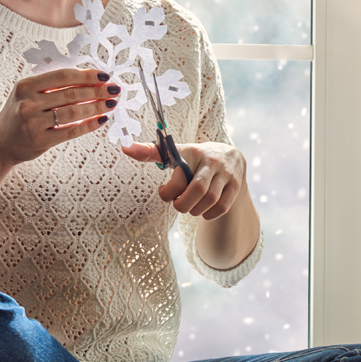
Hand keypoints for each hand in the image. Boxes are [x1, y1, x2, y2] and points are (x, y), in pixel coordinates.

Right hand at [0, 68, 118, 167]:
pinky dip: (89, 125)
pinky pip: (71, 131)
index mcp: (25, 86)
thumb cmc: (20, 114)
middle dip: (97, 91)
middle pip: (71, 94)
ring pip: (73, 112)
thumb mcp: (28, 94)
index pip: (63, 76)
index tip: (105, 75)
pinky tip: (102, 120)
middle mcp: (28, 103)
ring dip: (97, 107)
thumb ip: (52, 86)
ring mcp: (33, 123)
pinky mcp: (40, 141)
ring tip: (111, 103)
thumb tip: (89, 77)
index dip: (87, 75)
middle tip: (115, 89)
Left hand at [124, 140, 246, 219]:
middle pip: (198, 189)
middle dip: (183, 204)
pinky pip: (222, 207)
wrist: (230, 156)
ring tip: (190, 208)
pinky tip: (202, 212)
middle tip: (177, 205)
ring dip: (195, 210)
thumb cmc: (194, 158)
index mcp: (192, 152)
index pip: (179, 175)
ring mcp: (226, 174)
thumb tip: (125, 147)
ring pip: (211, 200)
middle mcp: (211, 161)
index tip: (162, 191)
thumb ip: (151, 151)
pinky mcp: (235, 186)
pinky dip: (209, 214)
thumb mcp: (175, 152)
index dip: (168, 191)